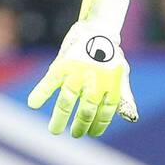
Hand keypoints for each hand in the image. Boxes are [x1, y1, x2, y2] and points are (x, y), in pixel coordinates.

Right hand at [27, 22, 137, 136]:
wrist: (97, 30)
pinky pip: (50, 81)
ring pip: (67, 101)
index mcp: (111, 84)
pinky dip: (41, 92)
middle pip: (86, 110)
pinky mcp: (62, 64)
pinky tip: (33, 103)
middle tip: (75, 134)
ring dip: (59, 118)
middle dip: (80, 126)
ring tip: (54, 130)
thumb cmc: (110, 58)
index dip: (99, 125)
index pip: (105, 112)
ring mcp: (77, 72)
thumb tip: (132, 120)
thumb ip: (124, 98)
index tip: (91, 134)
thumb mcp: (121, 76)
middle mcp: (95, 79)